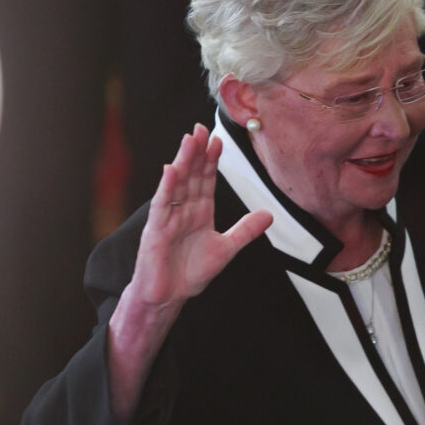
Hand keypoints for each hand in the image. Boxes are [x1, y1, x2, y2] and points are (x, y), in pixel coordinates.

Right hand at [129, 122, 272, 307]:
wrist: (168, 296)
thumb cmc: (188, 273)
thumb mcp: (225, 249)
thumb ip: (245, 231)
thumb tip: (268, 214)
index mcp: (199, 212)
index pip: (206, 180)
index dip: (211, 160)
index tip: (217, 140)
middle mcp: (183, 210)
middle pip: (191, 175)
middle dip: (196, 152)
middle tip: (201, 128)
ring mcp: (168, 217)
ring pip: (177, 183)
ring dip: (183, 161)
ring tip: (189, 140)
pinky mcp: (156, 229)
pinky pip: (163, 204)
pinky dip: (166, 187)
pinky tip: (171, 170)